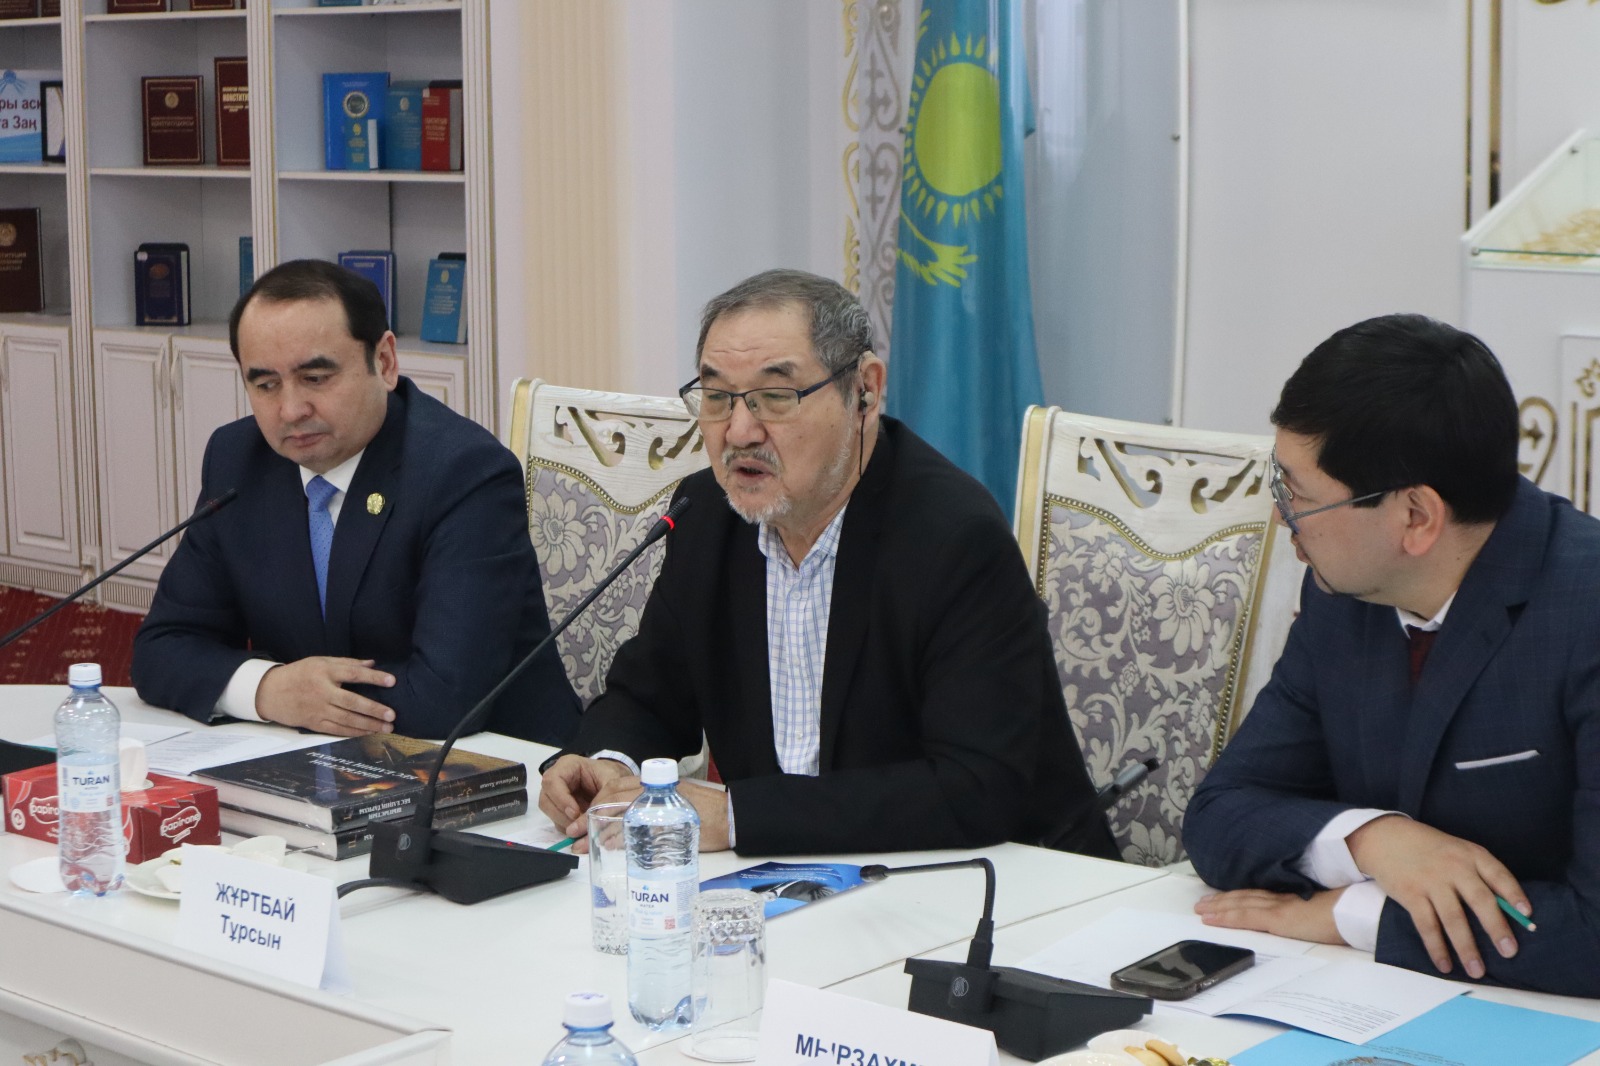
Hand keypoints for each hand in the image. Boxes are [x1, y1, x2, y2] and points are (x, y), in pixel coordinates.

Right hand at [256, 657, 395, 735]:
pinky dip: (354, 732)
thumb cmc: (299, 674)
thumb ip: (347, 663)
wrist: (270, 692)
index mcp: (324, 672)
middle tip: (392, 714)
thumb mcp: (320, 661)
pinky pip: (337, 730)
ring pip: (346, 719)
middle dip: (373, 709)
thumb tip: (372, 663)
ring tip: (386, 727)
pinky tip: (368, 732)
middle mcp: (322, 691)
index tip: (392, 681)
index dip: (373, 677)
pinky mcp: (314, 724)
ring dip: (368, 725)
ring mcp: (317, 710)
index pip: (353, 674)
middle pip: (352, 702)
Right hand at [536, 755, 629, 845]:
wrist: (617, 783)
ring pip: (549, 812)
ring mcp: (556, 795)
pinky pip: (557, 821)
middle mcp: (557, 779)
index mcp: (567, 765)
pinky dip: (568, 827)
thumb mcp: (612, 783)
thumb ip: (602, 800)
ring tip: (583, 826)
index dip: (561, 799)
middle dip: (562, 815)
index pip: (552, 781)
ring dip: (565, 823)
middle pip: (546, 799)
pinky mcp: (559, 809)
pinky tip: (583, 827)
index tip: (575, 813)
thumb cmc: (612, 776)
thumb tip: (587, 823)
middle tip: (579, 824)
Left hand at [589, 775, 732, 852]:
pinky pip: (635, 828)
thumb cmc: (708, 812)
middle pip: (612, 797)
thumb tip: (625, 825)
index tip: (583, 818)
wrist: (732, 816)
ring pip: (619, 811)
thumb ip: (652, 808)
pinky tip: (609, 847)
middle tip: (574, 834)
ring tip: (585, 845)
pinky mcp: (666, 822)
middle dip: (589, 815)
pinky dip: (618, 837)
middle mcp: (655, 790)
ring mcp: (660, 804)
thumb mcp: (676, 803)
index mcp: (655, 783)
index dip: (595, 802)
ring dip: (598, 829)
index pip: (615, 787)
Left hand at [1195, 888, 1345, 944]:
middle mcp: (1281, 899)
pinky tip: (1211, 919)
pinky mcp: (1277, 918)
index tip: (1222, 898)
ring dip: (1217, 907)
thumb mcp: (1325, 912)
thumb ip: (1310, 914)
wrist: (1357, 911)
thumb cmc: (1348, 913)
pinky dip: (1225, 917)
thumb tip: (1307, 919)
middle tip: (1202, 903)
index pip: (1258, 896)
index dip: (1238, 896)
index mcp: (1292, 898)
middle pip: (1244, 898)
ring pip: (1239, 905)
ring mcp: (1277, 907)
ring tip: (1201, 910)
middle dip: (1222, 901)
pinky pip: (1244, 917)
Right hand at [1347, 814, 1527, 977]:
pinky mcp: (1410, 894)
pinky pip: (1426, 925)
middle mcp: (1453, 867)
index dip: (1514, 895)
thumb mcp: (1458, 852)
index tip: (1527, 915)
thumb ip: (1479, 875)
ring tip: (1477, 970)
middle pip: (1479, 900)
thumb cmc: (1431, 850)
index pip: (1498, 875)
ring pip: (1453, 918)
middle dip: (1496, 927)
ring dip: (1466, 947)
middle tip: (1509, 952)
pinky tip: (1445, 964)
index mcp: (1470, 855)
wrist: (1387, 838)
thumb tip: (1507, 911)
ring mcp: (1431, 881)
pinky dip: (1436, 947)